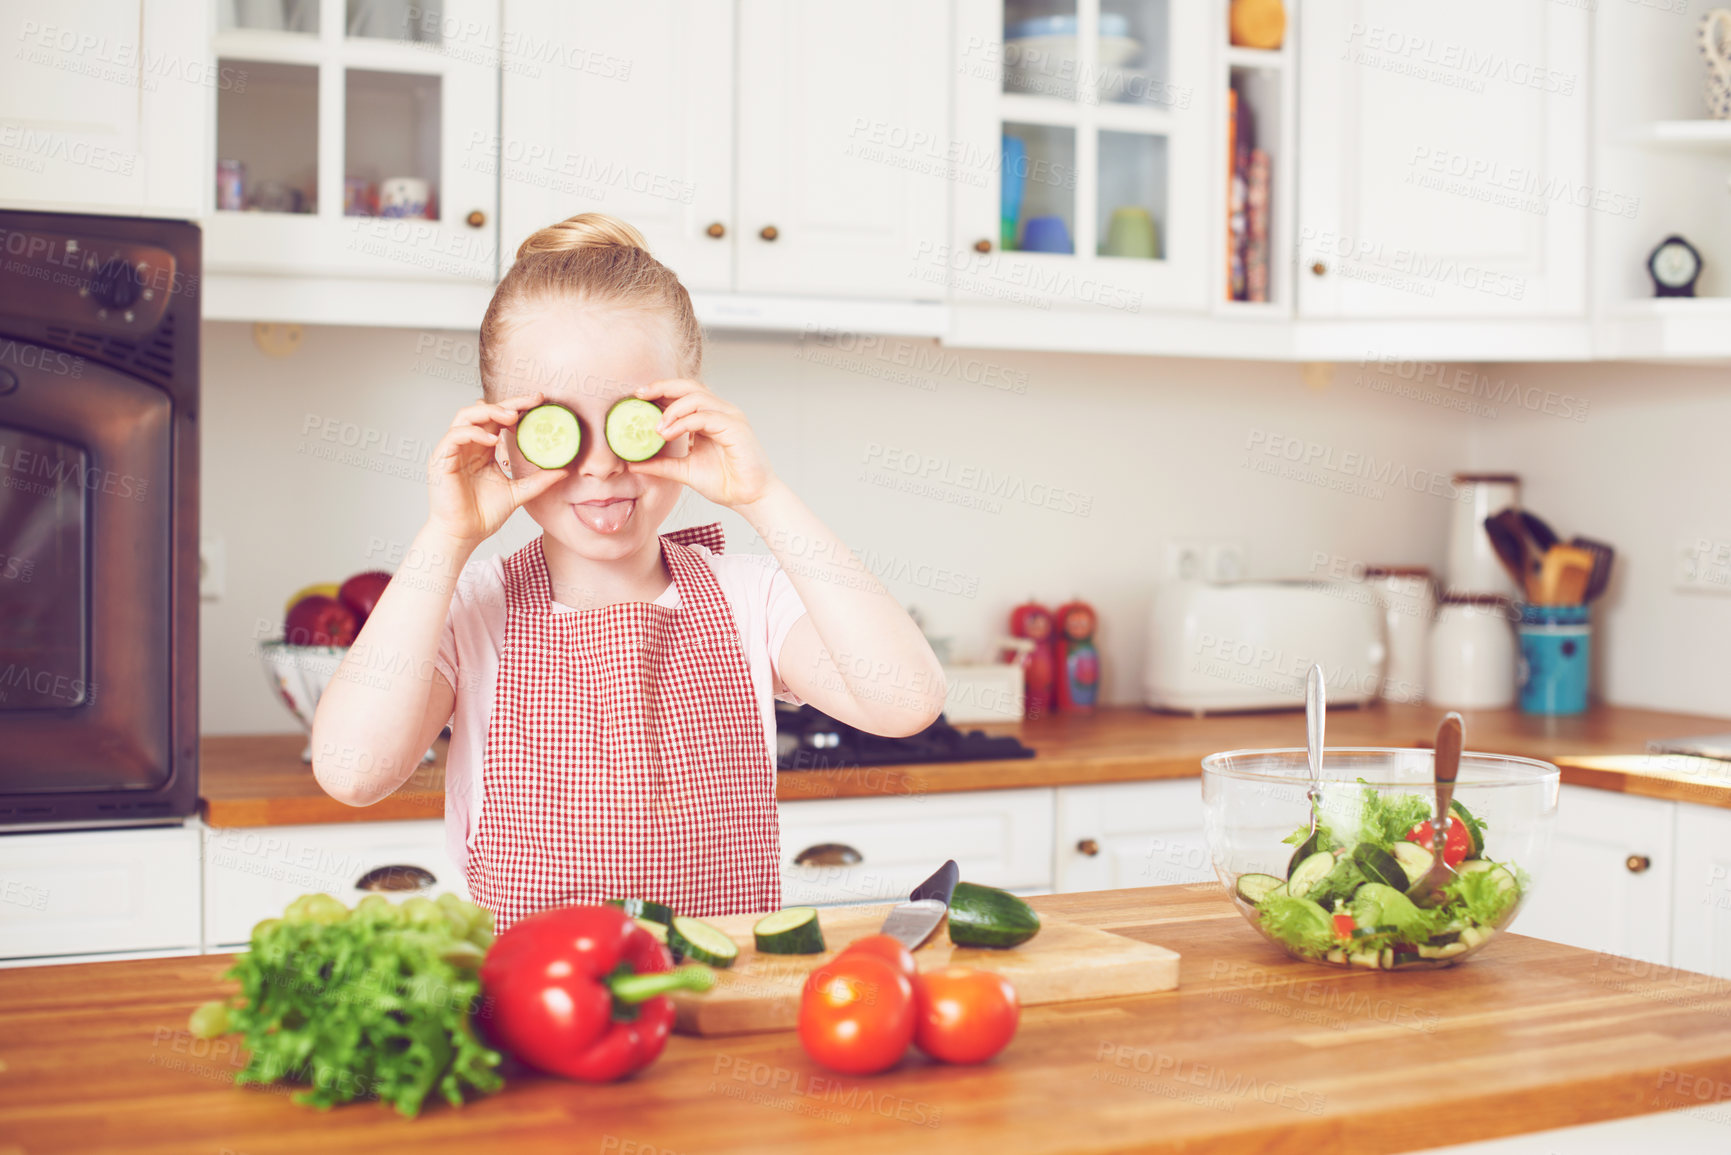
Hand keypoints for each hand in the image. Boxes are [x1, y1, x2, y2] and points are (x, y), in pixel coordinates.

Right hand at [426, 394, 567, 547]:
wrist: (464, 535)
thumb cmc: (483, 515)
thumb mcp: (518, 493)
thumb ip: (538, 480)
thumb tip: (564, 471)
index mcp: (482, 449)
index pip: (498, 419)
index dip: (517, 408)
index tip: (540, 402)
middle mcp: (467, 445)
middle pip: (484, 410)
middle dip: (508, 403)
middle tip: (532, 401)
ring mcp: (452, 450)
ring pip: (466, 416)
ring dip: (490, 411)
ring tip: (512, 416)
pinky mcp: (441, 459)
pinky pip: (455, 435)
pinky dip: (474, 432)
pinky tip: (492, 438)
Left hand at [628, 379, 780, 507]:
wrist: (750, 499)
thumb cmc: (725, 483)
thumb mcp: (684, 470)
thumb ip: (661, 464)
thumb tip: (633, 463)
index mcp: (709, 418)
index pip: (683, 394)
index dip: (660, 391)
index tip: (636, 396)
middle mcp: (720, 412)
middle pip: (689, 386)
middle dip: (662, 386)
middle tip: (639, 395)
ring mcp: (730, 417)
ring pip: (696, 398)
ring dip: (672, 409)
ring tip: (656, 428)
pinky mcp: (735, 427)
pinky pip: (705, 416)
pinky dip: (683, 422)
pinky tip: (668, 433)